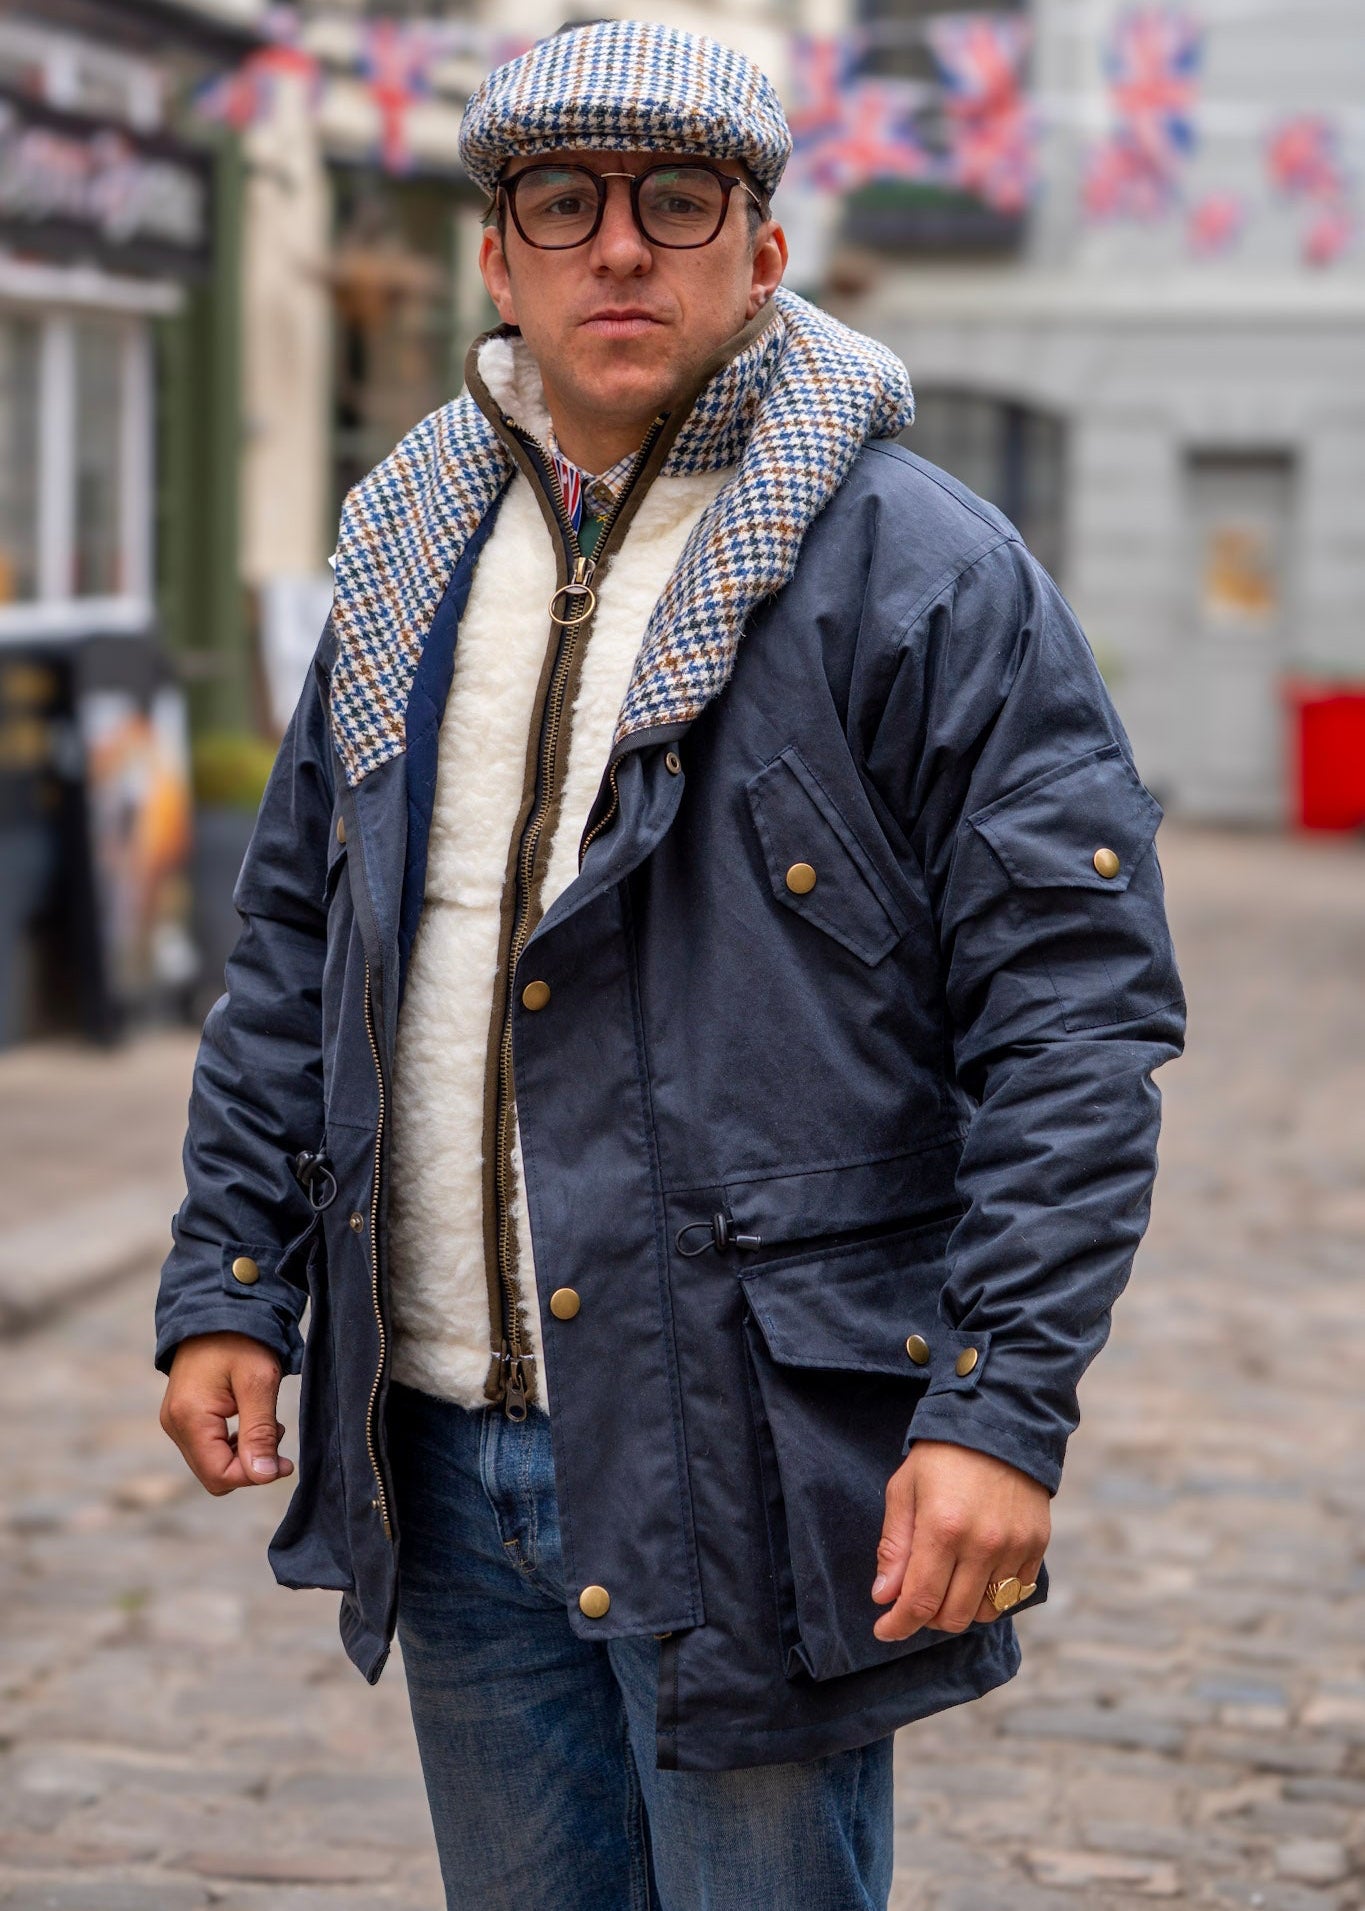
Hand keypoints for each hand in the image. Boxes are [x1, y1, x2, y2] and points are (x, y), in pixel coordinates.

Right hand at [160, 1331, 294, 1494]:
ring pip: (212, 1462)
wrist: (218, 1306)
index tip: (285, 1462)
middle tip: (278, 1434)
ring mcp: (176, 1420)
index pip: (219, 1475)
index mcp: (189, 1417)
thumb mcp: (259, 1382)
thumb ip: (260, 1432)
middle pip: (214, 1474)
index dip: (254, 1475)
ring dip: (244, 1453)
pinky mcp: (183, 1415)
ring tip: (269, 1424)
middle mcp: (174, 1424)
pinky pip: (208, 1446)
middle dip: (250, 1464)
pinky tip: (252, 1420)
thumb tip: (264, 1476)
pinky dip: (234, 1442)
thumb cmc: (242, 1338)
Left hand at [872, 1440, 1049, 1640]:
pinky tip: (976, 1574)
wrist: (998, 1423)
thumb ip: (894, 1546)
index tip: (884, 1630)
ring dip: (961, 1609)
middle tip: (915, 1599)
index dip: (899, 1624)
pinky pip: (1014, 1595)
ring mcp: (1014, 1547)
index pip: (920, 1600)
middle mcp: (982, 1543)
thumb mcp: (904, 1490)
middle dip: (927, 1617)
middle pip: (954, 1615)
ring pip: (986, 1612)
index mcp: (942, 1528)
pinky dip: (992, 1595)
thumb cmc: (941, 1456)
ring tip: (947, 1584)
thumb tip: (884, 1597)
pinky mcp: (1036, 1545)